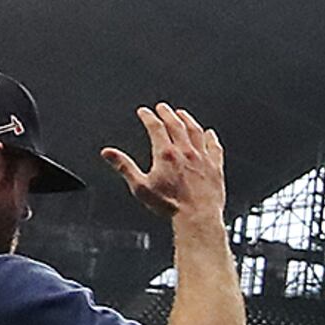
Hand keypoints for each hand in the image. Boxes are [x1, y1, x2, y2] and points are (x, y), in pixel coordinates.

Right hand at [103, 104, 227, 225]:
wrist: (197, 217)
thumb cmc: (171, 206)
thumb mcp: (140, 187)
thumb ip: (124, 167)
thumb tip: (109, 153)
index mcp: (166, 154)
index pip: (155, 127)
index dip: (148, 117)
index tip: (144, 112)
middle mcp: (185, 152)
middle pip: (176, 125)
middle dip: (167, 114)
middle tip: (163, 107)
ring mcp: (202, 158)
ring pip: (195, 132)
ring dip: (188, 120)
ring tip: (182, 114)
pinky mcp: (215, 167)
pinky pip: (214, 147)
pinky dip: (211, 138)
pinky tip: (210, 134)